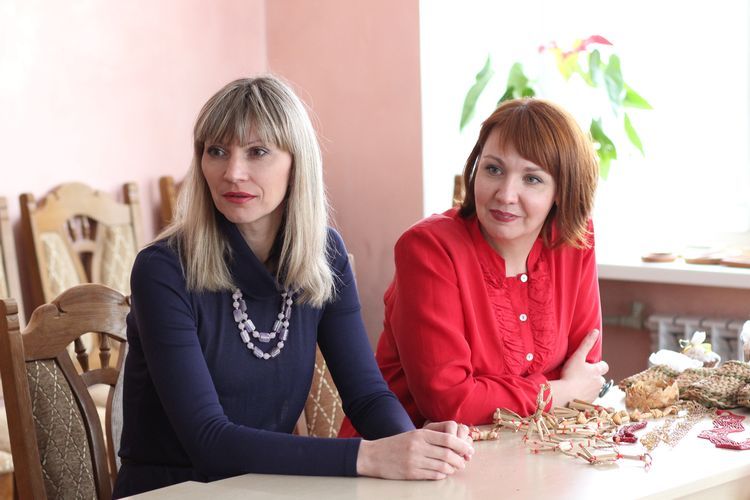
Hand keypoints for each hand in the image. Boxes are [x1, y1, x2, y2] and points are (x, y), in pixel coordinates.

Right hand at [356, 427, 473, 479]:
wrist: (373, 455)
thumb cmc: (396, 444)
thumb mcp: (413, 434)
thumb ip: (432, 437)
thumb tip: (455, 443)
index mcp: (420, 434)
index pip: (448, 439)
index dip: (462, 445)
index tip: (469, 450)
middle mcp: (418, 446)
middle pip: (448, 454)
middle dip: (460, 459)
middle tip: (463, 462)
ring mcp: (414, 461)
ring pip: (443, 466)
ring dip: (452, 469)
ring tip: (454, 468)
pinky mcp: (411, 473)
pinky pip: (433, 475)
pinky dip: (442, 475)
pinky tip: (443, 473)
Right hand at [549, 329, 608, 405]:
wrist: (565, 396)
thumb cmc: (571, 375)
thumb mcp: (577, 356)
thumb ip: (586, 343)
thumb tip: (595, 331)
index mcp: (597, 371)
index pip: (604, 366)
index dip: (598, 364)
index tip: (590, 364)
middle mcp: (599, 382)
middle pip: (599, 377)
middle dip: (593, 376)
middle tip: (580, 374)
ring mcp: (595, 393)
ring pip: (594, 387)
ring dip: (588, 385)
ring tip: (576, 383)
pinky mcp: (589, 402)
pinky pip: (589, 396)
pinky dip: (584, 394)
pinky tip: (575, 392)